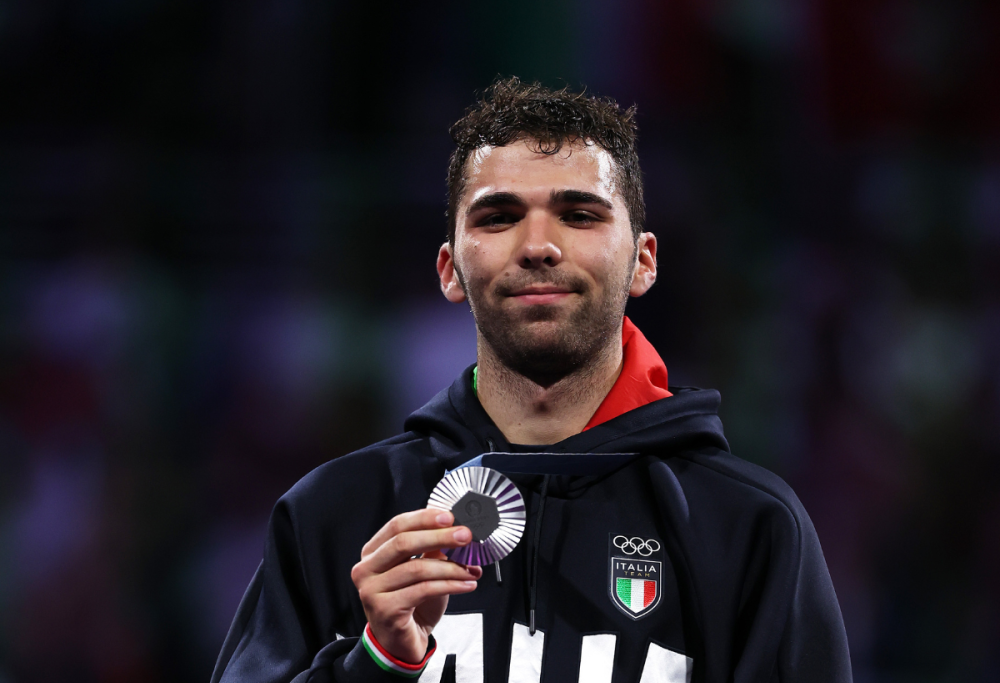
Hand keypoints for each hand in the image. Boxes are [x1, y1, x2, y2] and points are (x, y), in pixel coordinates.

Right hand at [351, 509, 482, 663]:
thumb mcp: (422, 570)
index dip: (424, 518)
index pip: (396, 525)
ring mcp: (371, 590)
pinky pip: (423, 590)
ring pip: (417, 568)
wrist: (401, 642)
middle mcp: (366, 569)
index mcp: (372, 552)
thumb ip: (433, 549)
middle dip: (439, 537)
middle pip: (403, 543)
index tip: (450, 516)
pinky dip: (449, 585)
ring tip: (470, 569)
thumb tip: (459, 532)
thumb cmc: (411, 603)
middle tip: (465, 536)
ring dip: (450, 567)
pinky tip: (466, 584)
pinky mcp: (385, 609)